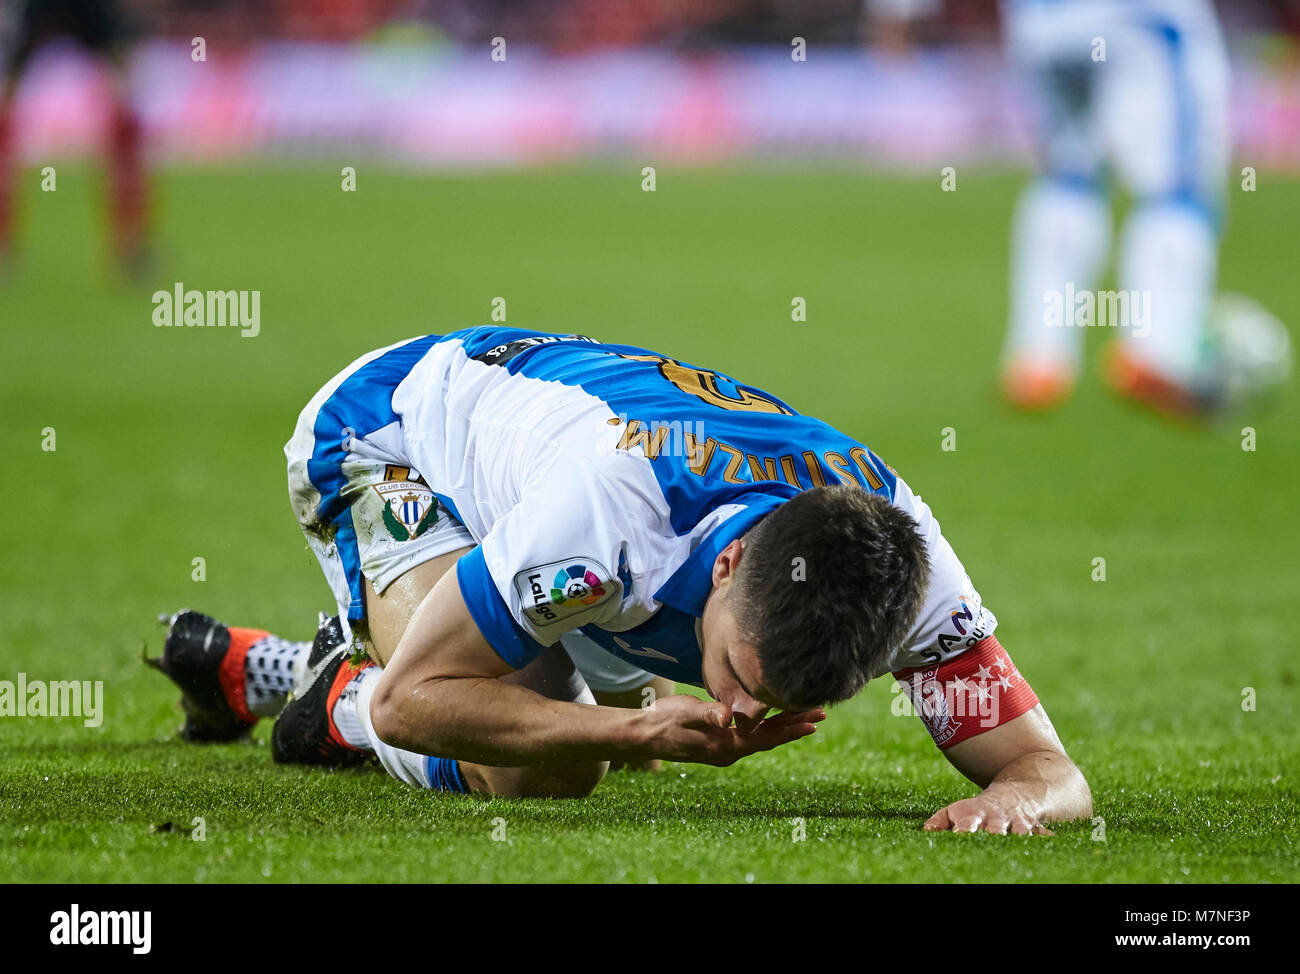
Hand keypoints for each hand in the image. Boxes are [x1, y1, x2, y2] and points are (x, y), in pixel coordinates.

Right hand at [637, 694, 824, 766]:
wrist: (644, 734)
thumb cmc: (664, 720)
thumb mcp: (686, 713)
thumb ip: (708, 714)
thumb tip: (728, 717)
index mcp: (726, 745)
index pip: (766, 738)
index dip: (790, 730)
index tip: (813, 723)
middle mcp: (730, 750)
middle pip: (770, 738)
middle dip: (795, 725)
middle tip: (821, 712)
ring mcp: (725, 747)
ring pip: (762, 736)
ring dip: (784, 725)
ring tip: (806, 713)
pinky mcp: (720, 741)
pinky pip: (751, 734)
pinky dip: (768, 725)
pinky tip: (775, 716)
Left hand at [924, 786, 1053, 835]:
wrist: (1015, 793)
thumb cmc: (979, 809)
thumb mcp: (957, 810)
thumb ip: (940, 821)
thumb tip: (926, 832)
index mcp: (976, 814)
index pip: (968, 824)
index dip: (964, 829)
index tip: (959, 835)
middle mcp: (997, 819)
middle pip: (995, 829)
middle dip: (993, 834)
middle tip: (989, 840)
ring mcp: (1017, 822)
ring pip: (1020, 832)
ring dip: (1018, 838)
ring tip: (1014, 846)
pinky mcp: (1034, 828)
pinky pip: (1042, 833)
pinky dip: (1044, 837)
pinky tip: (1048, 841)